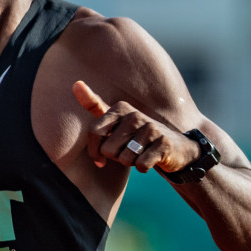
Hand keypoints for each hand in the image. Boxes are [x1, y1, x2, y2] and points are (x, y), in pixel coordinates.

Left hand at [73, 80, 197, 173]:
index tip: (101, 156)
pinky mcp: (164, 143)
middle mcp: (136, 115)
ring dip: (131, 162)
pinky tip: (152, 159)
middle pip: (108, 150)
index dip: (95, 151)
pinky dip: (144, 167)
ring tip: (142, 153)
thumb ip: (95, 105)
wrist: (175, 147)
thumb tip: (75, 84)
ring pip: (124, 159)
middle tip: (130, 151)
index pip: (94, 133)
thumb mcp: (117, 120)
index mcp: (121, 108)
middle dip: (117, 157)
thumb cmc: (138, 136)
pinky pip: (141, 165)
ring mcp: (152, 128)